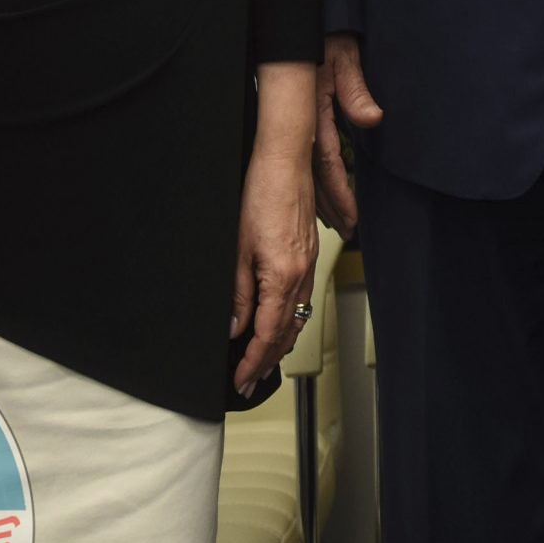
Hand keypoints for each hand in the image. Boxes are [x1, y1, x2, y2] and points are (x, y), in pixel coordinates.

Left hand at [232, 137, 316, 398]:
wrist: (286, 161)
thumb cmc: (261, 195)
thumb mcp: (238, 249)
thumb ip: (238, 293)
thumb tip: (234, 327)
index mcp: (282, 276)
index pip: (267, 333)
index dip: (253, 360)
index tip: (241, 378)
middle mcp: (301, 274)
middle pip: (287, 331)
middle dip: (268, 360)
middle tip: (251, 381)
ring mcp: (309, 263)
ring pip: (298, 316)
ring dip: (282, 343)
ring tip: (266, 361)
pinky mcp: (309, 252)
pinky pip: (303, 298)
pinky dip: (291, 319)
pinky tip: (281, 321)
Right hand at [314, 33, 381, 235]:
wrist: (308, 25)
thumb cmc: (327, 39)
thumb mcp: (345, 59)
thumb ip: (356, 91)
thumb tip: (372, 118)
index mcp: (313, 114)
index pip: (327, 163)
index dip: (338, 193)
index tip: (350, 218)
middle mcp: (303, 125)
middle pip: (314, 176)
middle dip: (329, 206)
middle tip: (345, 230)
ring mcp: (300, 123)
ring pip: (307, 170)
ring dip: (320, 197)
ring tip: (333, 221)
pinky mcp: (301, 119)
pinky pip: (305, 157)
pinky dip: (313, 179)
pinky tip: (318, 193)